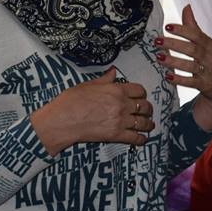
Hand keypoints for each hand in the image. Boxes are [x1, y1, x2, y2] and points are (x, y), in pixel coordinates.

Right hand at [30, 68, 153, 155]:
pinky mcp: (116, 135)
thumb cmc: (71, 101)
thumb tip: (113, 72)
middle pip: (144, 106)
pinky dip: (141, 139)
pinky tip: (142, 138)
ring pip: (143, 122)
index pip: (139, 90)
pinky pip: (135, 138)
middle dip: (147, 108)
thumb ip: (105, 79)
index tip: (140, 96)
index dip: (141, 93)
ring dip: (148, 124)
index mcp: (116, 90)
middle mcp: (121, 104)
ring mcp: (120, 120)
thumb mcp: (89, 85)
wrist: (62, 120)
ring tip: (149, 125)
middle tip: (146, 111)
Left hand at [155, 4, 211, 130]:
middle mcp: (211, 57)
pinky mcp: (206, 85)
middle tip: (157, 41)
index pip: (196, 35)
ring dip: (174, 62)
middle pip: (192, 49)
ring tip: (159, 58)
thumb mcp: (206, 43)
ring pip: (191, 65)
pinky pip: (192, 82)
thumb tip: (186, 7)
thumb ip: (193, 27)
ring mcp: (209, 71)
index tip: (167, 27)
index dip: (182, 30)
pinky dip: (180, 80)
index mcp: (210, 44)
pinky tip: (168, 77)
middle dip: (173, 44)